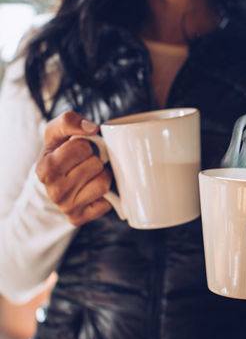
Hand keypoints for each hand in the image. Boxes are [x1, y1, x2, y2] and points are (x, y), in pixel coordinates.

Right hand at [36, 111, 111, 225]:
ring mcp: (66, 207)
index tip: (80, 149)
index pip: (82, 146)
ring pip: (103, 183)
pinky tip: (94, 191)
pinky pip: (107, 203)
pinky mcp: (80, 218)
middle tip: (87, 163)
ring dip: (103, 175)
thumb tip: (92, 128)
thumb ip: (69, 120)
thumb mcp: (57, 132)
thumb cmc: (60, 153)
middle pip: (95, 164)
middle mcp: (53, 191)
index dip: (86, 144)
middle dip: (96, 159)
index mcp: (45, 168)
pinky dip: (106, 194)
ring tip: (92, 175)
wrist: (56, 182)